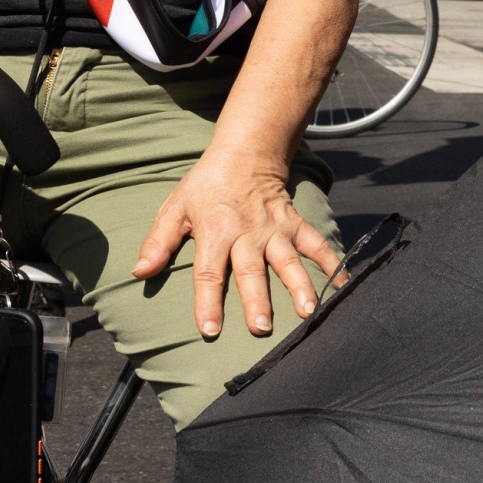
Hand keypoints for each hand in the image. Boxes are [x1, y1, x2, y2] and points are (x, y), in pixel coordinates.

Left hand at [131, 153, 342, 340]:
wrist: (245, 152)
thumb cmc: (205, 185)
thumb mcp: (175, 208)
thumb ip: (158, 242)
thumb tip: (139, 272)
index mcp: (214, 231)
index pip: (209, 273)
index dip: (208, 303)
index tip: (210, 330)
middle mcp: (247, 233)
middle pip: (252, 271)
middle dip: (258, 301)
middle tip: (262, 329)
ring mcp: (274, 229)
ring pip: (288, 260)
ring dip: (300, 286)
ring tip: (310, 311)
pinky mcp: (294, 223)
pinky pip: (316, 244)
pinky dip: (331, 263)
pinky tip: (343, 285)